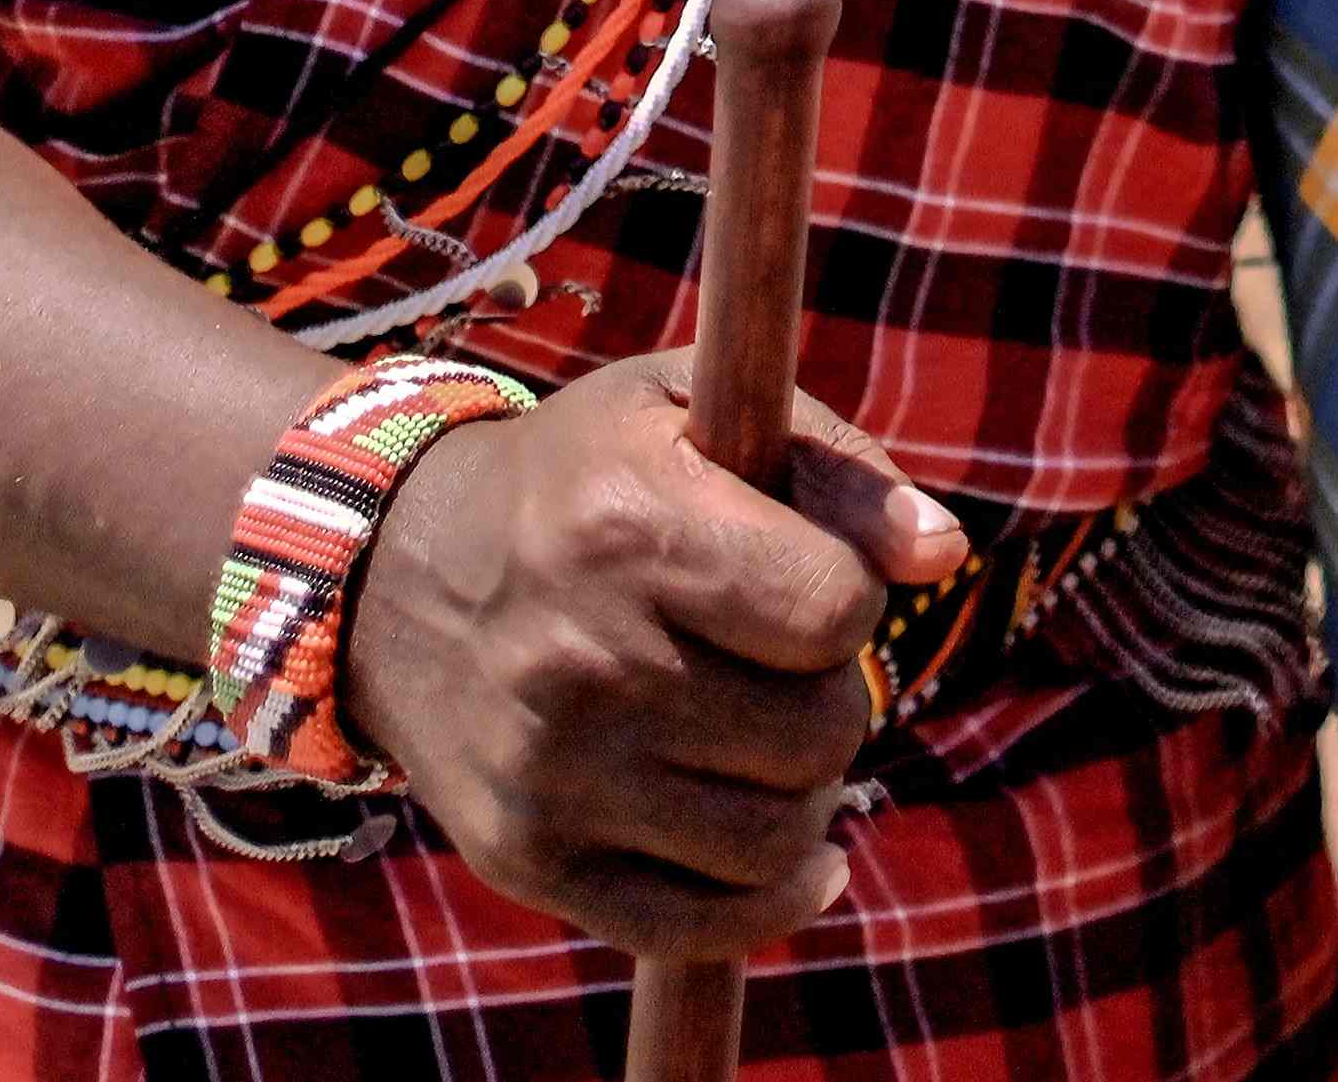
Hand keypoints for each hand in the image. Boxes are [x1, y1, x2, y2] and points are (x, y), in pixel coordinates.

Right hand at [334, 357, 966, 956]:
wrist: (391, 574)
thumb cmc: (586, 480)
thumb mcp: (692, 412)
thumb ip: (836, 468)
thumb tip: (946, 551)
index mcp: (628, 530)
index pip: (832, 610)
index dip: (844, 594)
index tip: (801, 577)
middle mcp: (582, 662)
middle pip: (817, 732)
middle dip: (826, 697)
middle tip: (773, 665)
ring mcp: (550, 775)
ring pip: (775, 836)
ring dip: (802, 792)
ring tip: (761, 739)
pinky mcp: (529, 860)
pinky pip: (699, 924)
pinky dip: (776, 901)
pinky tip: (806, 861)